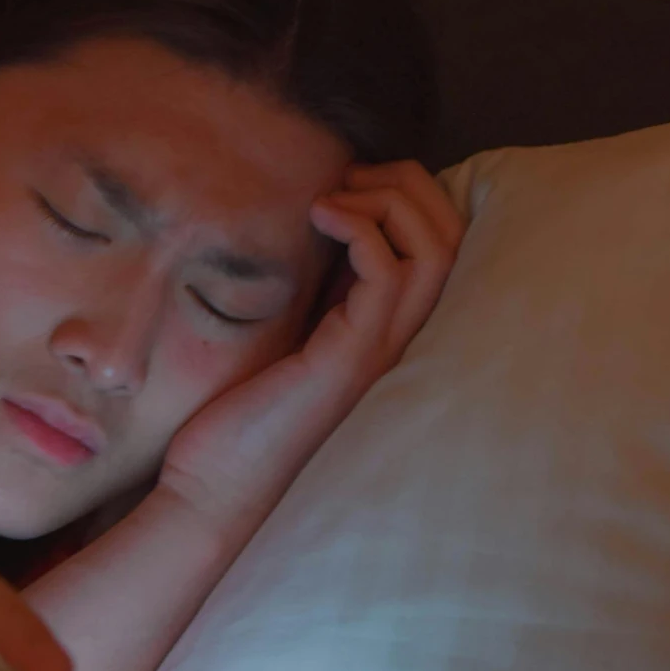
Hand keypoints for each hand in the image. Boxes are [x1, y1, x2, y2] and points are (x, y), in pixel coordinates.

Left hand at [157, 160, 463, 532]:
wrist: (214, 491)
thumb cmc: (240, 418)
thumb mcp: (287, 333)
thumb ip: (315, 290)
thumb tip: (314, 223)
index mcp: (390, 331)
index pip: (445, 244)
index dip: (412, 195)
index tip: (350, 184)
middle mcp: (402, 341)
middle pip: (455, 235)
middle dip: (409, 183)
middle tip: (347, 179)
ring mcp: (383, 352)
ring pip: (435, 246)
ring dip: (388, 199)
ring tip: (331, 199)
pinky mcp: (350, 360)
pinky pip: (388, 272)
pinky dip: (361, 227)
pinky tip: (319, 218)